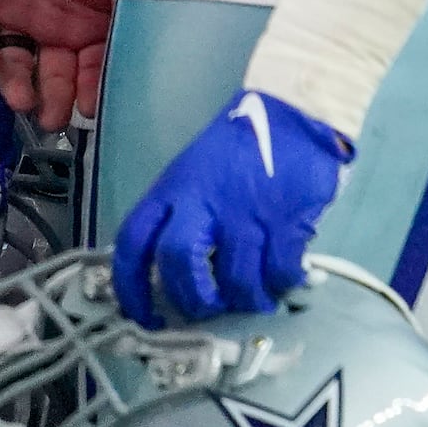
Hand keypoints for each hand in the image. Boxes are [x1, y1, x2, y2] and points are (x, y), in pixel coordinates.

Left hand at [0, 0, 131, 130]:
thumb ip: (128, 8)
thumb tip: (138, 55)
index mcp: (94, 21)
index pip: (93, 68)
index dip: (93, 90)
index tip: (92, 108)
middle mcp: (57, 25)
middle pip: (51, 75)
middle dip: (53, 99)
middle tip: (53, 117)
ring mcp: (19, 13)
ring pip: (12, 63)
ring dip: (15, 84)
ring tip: (22, 98)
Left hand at [114, 90, 348, 325]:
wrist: (296, 110)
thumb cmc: (241, 144)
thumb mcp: (195, 170)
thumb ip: (182, 213)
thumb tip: (181, 270)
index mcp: (174, 190)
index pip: (134, 246)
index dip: (131, 289)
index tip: (142, 316)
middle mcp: (205, 204)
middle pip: (180, 266)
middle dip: (194, 299)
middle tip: (211, 307)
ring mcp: (248, 213)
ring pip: (237, 278)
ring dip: (246, 299)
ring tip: (256, 300)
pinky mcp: (289, 218)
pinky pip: (282, 268)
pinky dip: (284, 282)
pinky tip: (287, 279)